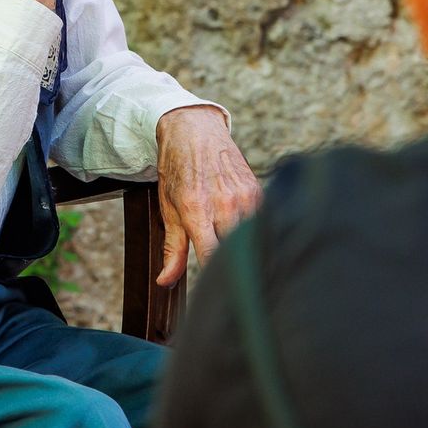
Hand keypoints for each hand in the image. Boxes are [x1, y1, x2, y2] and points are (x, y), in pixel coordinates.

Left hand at [154, 105, 262, 285]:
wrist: (194, 130)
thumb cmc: (177, 171)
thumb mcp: (168, 209)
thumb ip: (172, 249)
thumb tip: (165, 283)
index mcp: (197, 211)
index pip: (212, 258)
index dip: (216, 282)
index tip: (216, 297)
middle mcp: (224, 204)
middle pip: (236, 252)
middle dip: (234, 270)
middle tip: (232, 286)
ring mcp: (244, 196)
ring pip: (253, 239)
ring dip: (249, 253)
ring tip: (244, 267)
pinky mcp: (258, 190)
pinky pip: (262, 221)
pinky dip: (258, 234)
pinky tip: (252, 241)